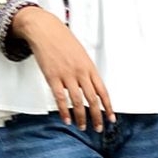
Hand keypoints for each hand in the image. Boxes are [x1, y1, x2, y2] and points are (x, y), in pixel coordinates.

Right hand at [10, 6, 114, 130]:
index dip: (108, 107)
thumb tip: (90, 86)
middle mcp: (80, 72)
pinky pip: (60, 98)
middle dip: (97, 116)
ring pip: (78, 102)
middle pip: (92, 100)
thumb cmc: (63, 40)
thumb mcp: (81, 54)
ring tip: (82, 127)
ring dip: (81, 117)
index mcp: (90, 67)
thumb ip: (86, 71)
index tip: (111, 118)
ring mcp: (67, 75)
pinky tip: (67, 119)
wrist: (45, 30)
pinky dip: (64, 111)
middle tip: (99, 128)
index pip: (103, 91)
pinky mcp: (52, 77)